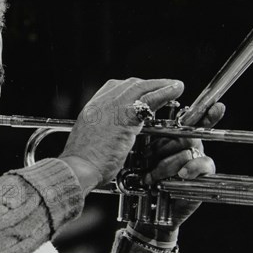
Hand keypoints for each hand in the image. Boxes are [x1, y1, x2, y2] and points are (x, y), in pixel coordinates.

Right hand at [59, 78, 183, 194]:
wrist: (77, 168)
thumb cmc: (83, 163)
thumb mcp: (90, 141)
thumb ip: (103, 133)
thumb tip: (114, 136)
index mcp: (92, 108)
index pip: (114, 88)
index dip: (132, 88)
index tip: (144, 91)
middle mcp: (101, 103)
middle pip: (129, 84)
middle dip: (149, 84)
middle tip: (165, 86)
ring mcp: (112, 106)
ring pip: (140, 87)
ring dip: (160, 85)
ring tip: (175, 86)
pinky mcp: (124, 116)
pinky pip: (148, 99)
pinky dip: (164, 93)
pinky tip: (174, 91)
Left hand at [130, 102, 225, 242]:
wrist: (146, 210)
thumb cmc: (141, 177)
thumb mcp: (139, 153)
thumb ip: (147, 133)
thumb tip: (146, 112)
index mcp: (173, 134)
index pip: (190, 117)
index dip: (205, 111)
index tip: (217, 106)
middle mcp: (187, 144)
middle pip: (187, 132)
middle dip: (164, 146)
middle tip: (147, 158)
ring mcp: (196, 158)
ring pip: (190, 148)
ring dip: (168, 163)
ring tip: (152, 177)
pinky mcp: (203, 175)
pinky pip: (204, 163)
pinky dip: (191, 168)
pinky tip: (181, 176)